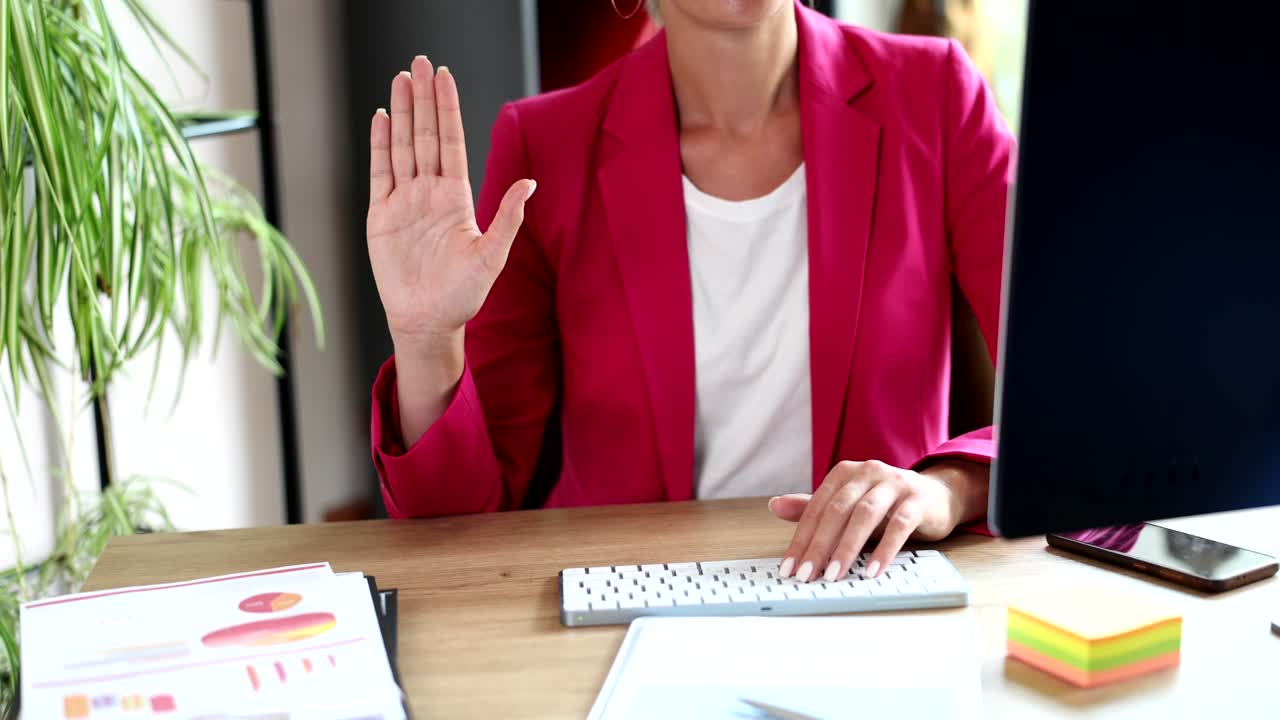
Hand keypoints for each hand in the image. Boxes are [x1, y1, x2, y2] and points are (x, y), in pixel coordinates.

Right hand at [367, 56, 535, 349]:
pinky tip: (381, 119)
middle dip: (423, 99)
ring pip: (402, 146)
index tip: (445, 78)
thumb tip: (530, 183)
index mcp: (457, 198)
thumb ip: (508, 217)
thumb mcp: (492, 255)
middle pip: (425, 135)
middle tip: (421, 63)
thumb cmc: (463, 295)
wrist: (428, 320)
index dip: (447, 109)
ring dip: (401, 113)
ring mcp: (405, 201)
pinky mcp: (381, 215)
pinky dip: (379, 145)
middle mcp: (430, 193)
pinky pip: (379, 173)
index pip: (451, 142)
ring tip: (401, 79)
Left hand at [769, 459, 986, 582]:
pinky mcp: (918, 499)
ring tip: (834, 575)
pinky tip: (873, 571)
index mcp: (845, 473)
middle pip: (837, 510)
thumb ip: (814, 508)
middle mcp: (867, 472)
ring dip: (847, 548)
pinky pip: (899, 525)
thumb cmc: (885, 505)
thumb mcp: (848, 506)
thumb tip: (775, 506)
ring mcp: (894, 483)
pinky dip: (885, 549)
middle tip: (806, 575)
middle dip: (819, 546)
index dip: (801, 539)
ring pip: (865, 515)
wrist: (935, 496)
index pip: (817, 508)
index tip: (789, 568)